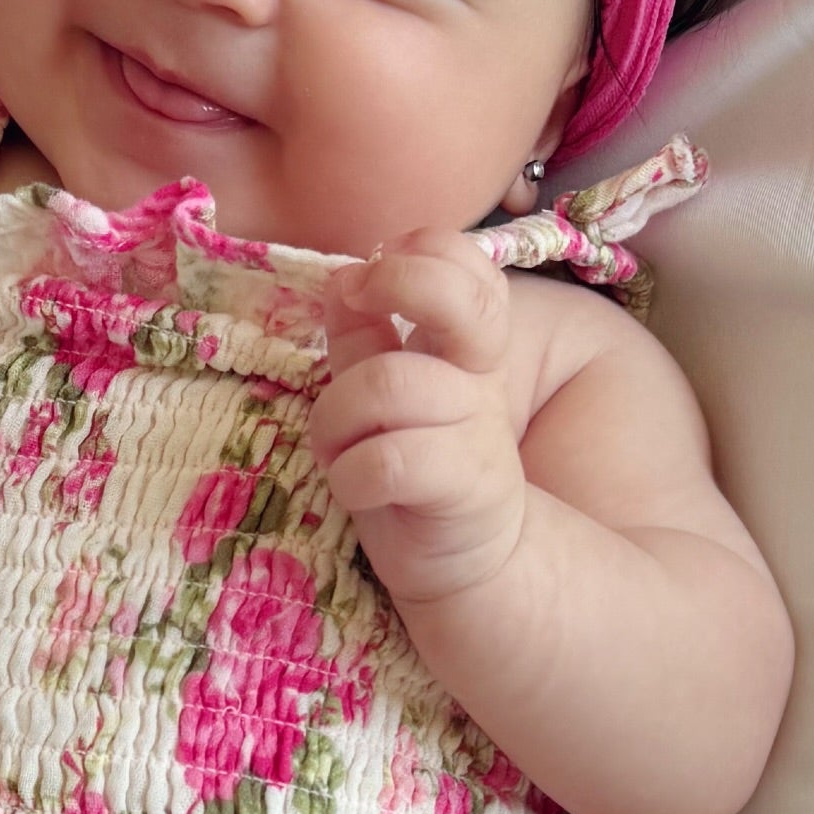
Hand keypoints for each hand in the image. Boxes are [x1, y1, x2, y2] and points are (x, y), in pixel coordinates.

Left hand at [309, 234, 532, 607]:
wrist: (466, 560)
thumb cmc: (415, 468)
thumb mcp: (382, 391)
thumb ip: (365, 334)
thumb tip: (341, 278)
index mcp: (464, 347)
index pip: (468, 268)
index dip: (422, 253)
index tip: (371, 277)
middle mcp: (476, 379)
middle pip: (450, 299)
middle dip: (396, 282)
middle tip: (360, 299)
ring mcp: (477, 430)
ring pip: (386, 384)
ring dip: (336, 419)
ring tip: (338, 450)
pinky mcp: (465, 486)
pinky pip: (387, 459)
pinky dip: (351, 475)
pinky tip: (357, 489)